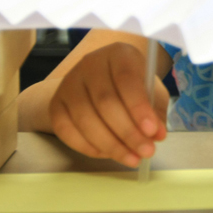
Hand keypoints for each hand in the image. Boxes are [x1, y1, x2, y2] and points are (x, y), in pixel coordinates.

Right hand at [49, 42, 167, 166]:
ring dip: (110, 144)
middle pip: (105, 102)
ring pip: (85, 119)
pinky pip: (65, 130)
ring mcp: (69, 83)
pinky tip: (107, 154)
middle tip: (146, 152)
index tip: (152, 132)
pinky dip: (87, 147)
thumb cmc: (134, 86)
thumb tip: (156, 136)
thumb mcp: (152, 92)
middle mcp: (90, 64)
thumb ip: (156, 112)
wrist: (105, 78)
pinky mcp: (56, 103)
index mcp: (118, 54)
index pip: (127, 79)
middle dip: (128, 132)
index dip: (139, 108)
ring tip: (132, 158)